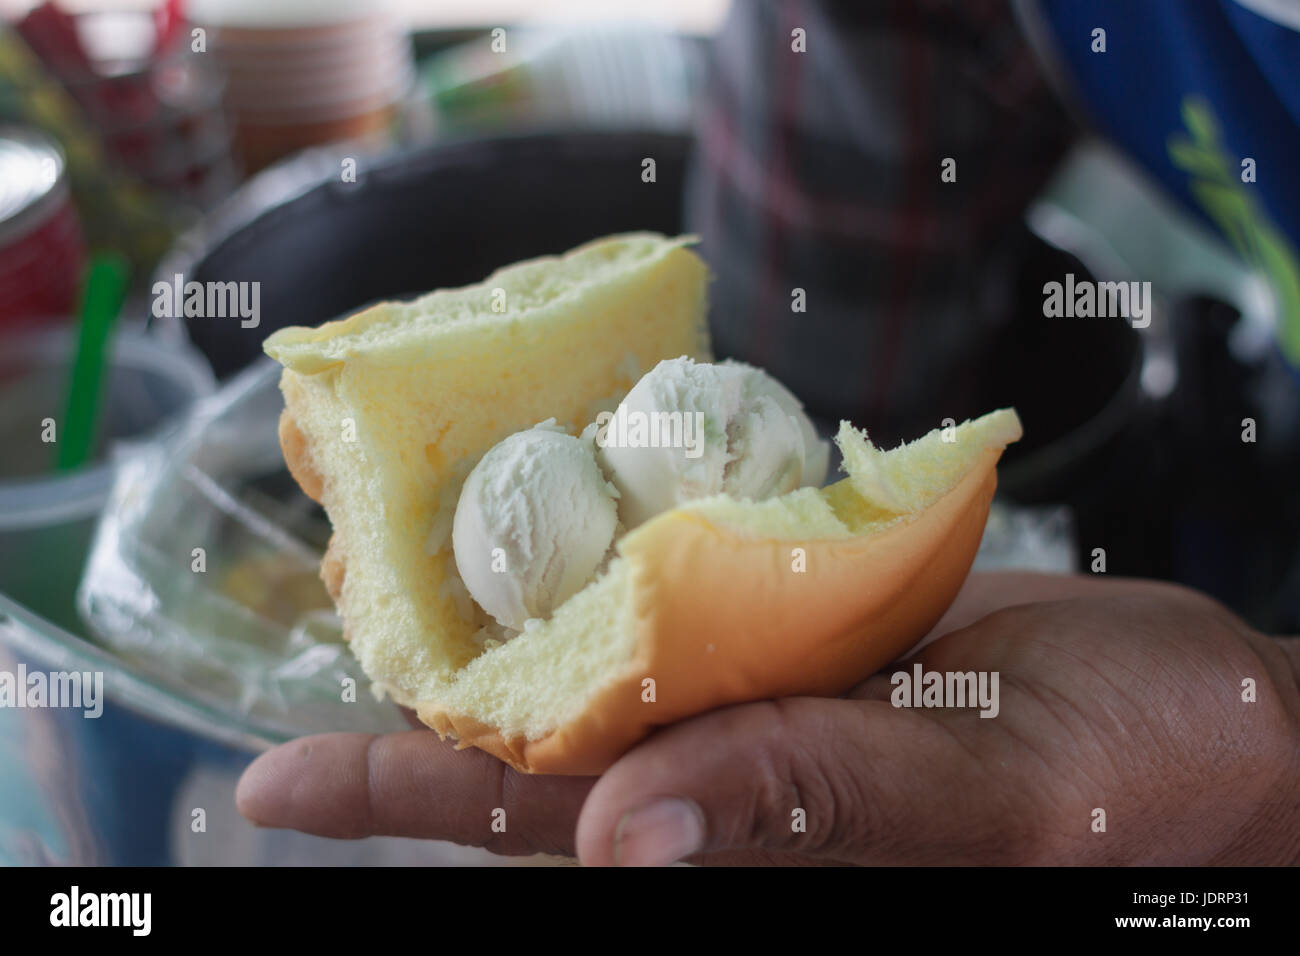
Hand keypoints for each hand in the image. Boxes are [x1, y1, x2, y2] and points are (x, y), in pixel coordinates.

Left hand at [235, 572, 1299, 864]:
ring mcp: (770, 691)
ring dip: (511, 613)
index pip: (546, 830)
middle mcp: (736, 768)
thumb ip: (817, 810)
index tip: (276, 789)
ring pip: (613, 654)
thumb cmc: (1139, 784)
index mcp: (756, 837)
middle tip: (309, 650)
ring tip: (403, 559)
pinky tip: (570, 503)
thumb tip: (621, 836)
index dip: (410, 807)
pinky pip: (700, 585)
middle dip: (424, 707)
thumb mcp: (990, 803)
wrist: (1210, 712)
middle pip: (547, 739)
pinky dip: (629, 547)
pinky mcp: (814, 622)